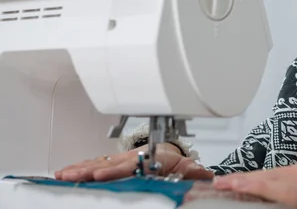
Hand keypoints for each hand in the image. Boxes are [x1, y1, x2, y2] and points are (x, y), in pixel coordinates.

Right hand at [55, 143, 213, 181]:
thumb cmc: (172, 159)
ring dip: (79, 169)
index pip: (128, 166)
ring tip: (63, 174)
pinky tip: (65, 172)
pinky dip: (79, 167)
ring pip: (97, 163)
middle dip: (88, 170)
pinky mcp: (111, 163)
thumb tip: (206, 176)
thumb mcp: (186, 165)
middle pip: (107, 165)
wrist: (166, 147)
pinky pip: (93, 164)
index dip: (115, 170)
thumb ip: (194, 171)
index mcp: (146, 159)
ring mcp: (119, 160)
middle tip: (72, 175)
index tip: (102, 174)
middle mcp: (129, 158)